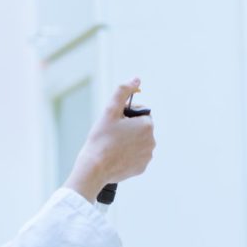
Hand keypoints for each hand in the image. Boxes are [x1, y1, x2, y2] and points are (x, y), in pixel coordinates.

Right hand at [64, 78, 155, 201]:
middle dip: (129, 128)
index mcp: (147, 125)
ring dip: (129, 141)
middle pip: (140, 128)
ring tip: (114, 145)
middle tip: (112, 134)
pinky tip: (117, 156)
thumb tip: (136, 79)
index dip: (126, 115)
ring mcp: (147, 156)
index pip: (140, 112)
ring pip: (139, 142)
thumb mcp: (110, 110)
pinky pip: (136, 156)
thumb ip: (123, 91)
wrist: (95, 168)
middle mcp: (152, 141)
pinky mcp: (142, 168)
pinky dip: (128, 155)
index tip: (115, 122)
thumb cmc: (101, 138)